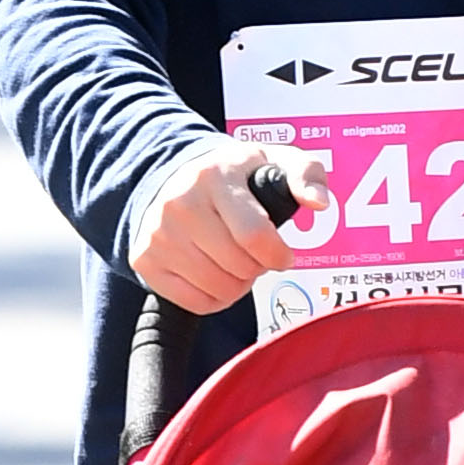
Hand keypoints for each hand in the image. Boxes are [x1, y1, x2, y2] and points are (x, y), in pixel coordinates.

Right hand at [127, 137, 333, 316]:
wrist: (172, 178)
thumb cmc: (235, 177)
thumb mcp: (274, 161)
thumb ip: (306, 174)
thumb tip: (319, 202)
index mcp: (215, 177)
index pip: (255, 236)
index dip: (278, 255)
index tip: (282, 253)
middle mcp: (180, 204)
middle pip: (239, 267)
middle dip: (258, 267)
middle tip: (253, 253)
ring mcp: (158, 234)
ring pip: (219, 289)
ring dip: (238, 284)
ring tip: (234, 260)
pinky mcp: (145, 260)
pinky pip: (195, 303)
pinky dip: (214, 298)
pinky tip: (214, 272)